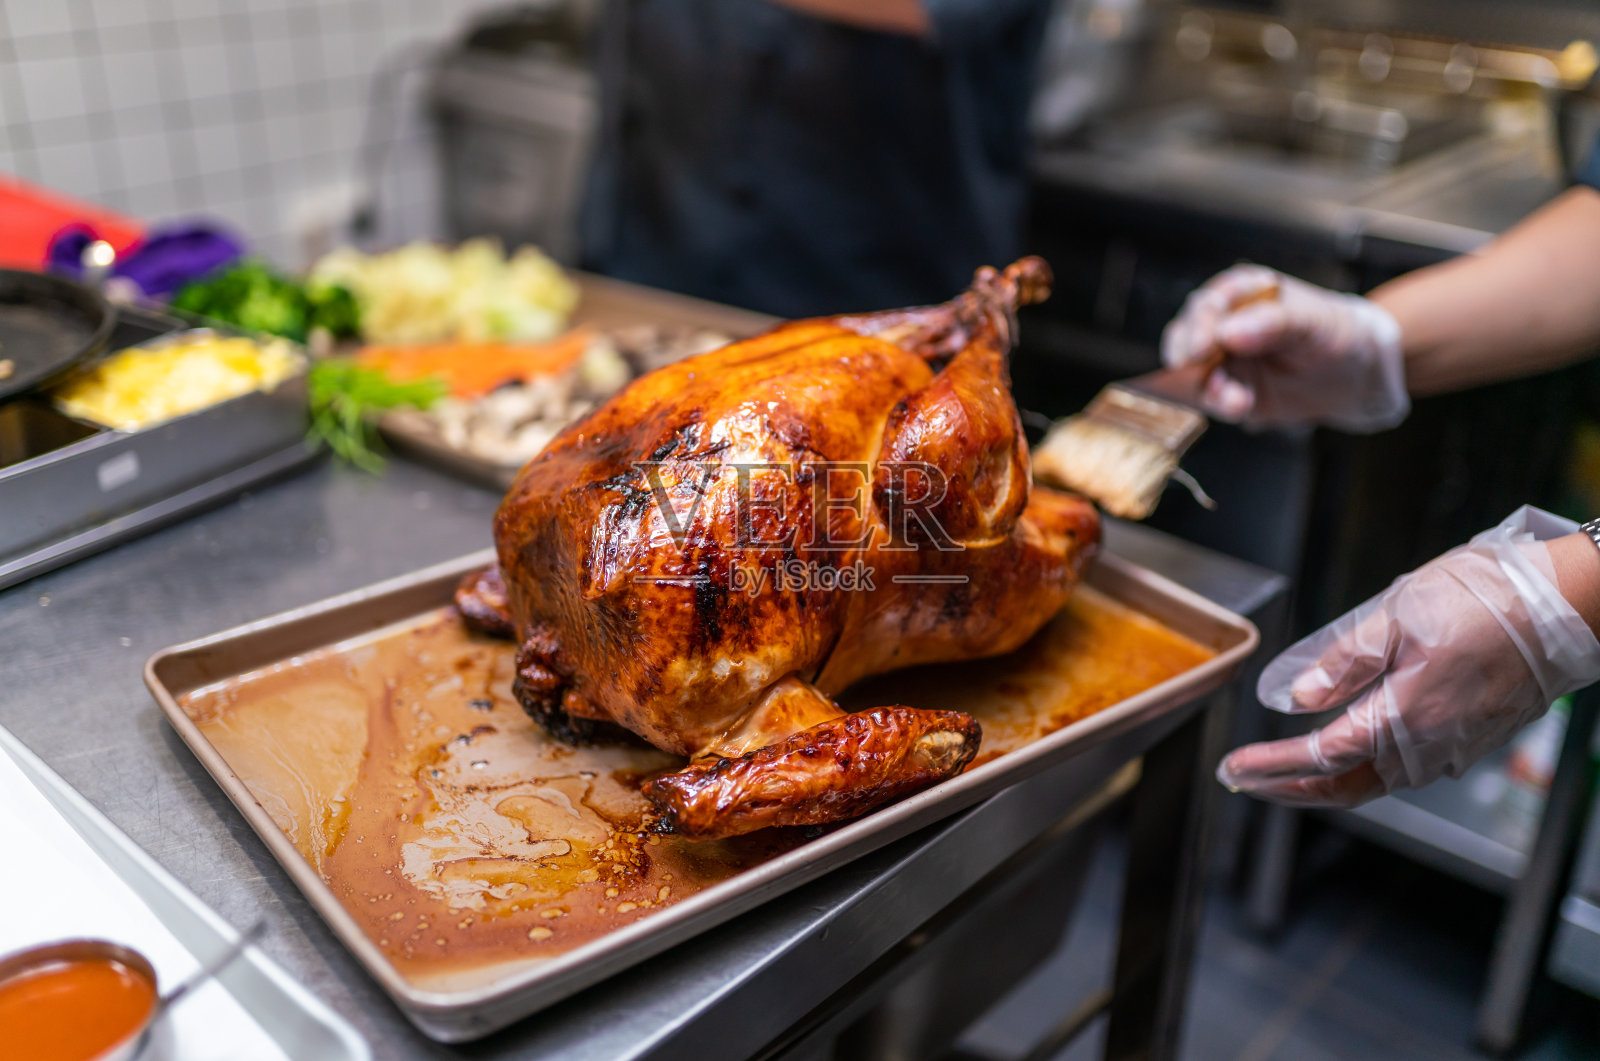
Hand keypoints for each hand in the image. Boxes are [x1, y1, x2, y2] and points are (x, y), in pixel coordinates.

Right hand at [1161, 264, 1408, 432]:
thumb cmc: (1340, 334)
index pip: (1212, 302)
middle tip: (1200, 371)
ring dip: (1207, 386)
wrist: (1358, 376)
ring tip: (1234, 401)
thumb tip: (1228, 332)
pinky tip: (1240, 406)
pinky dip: (1219, 403)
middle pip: (1189, 333)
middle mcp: (1226, 322)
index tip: (1202, 348)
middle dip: (1191, 354)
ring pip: (1193, 370)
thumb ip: (1274, 322)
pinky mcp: (1228, 388)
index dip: (1201, 323)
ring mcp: (1224, 357)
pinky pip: (1210, 396)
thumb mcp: (1316, 322)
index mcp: (1246, 292)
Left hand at [1220, 507, 1599, 806]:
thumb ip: (1345, 660)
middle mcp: (1432, 747)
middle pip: (1346, 785)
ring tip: (1282, 775)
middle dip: (1289, 789)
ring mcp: (1454, 748)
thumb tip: (1297, 696)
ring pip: (1376, 781)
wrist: (1571, 605)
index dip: (1272, 765)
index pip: (1323, 755)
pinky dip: (1362, 768)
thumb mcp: (1399, 614)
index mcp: (1409, 717)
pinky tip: (1344, 754)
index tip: (1232, 769)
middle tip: (1244, 784)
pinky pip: (1404, 767)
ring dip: (1325, 782)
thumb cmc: (1489, 599)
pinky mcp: (1470, 739)